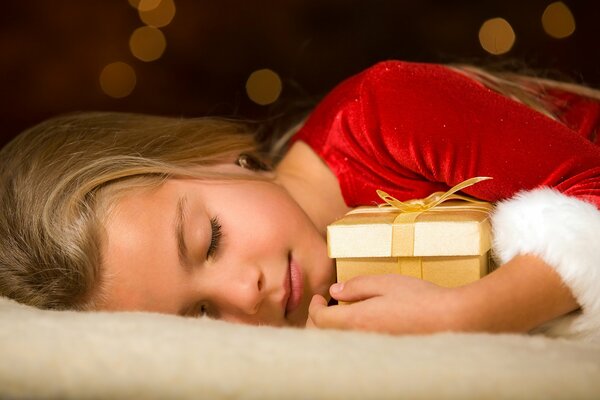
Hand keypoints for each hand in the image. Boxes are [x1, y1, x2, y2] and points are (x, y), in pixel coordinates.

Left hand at [306, 274, 461, 334]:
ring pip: (341, 343)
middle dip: (319, 322)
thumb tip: (335, 292)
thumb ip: (356, 286)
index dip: (314, 307)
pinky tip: (361, 324)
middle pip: (326, 337)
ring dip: (334, 330)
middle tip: (323, 307)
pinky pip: (358, 347)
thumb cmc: (419, 298)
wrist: (451, 319)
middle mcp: (362, 339)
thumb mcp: (385, 282)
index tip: (319, 297)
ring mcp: (373, 348)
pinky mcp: (385, 351)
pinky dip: (350, 336)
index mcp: (357, 320)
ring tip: (340, 314)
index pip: (320, 320)